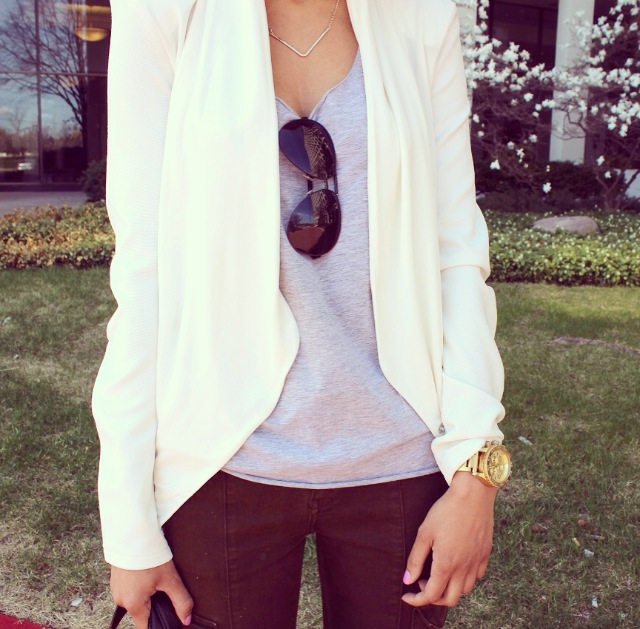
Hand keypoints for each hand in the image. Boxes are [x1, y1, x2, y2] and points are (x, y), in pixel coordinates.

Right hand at [110, 560, 193, 628]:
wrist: (133, 532)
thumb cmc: (149, 555)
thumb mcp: (170, 579)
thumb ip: (180, 601)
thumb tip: (186, 619)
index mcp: (132, 604)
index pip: (145, 626)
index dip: (159, 621)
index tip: (168, 612)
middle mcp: (121, 600)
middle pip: (141, 611)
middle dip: (154, 604)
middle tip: (164, 587)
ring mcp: (116, 588)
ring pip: (135, 599)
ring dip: (147, 593)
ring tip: (156, 577)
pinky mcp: (116, 578)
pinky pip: (130, 588)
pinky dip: (139, 584)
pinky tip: (147, 572)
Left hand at [402, 471, 496, 607]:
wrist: (473, 495)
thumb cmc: (446, 511)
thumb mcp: (425, 533)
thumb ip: (416, 559)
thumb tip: (407, 580)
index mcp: (446, 565)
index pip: (431, 595)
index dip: (416, 600)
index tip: (406, 595)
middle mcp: (463, 568)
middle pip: (449, 599)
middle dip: (433, 598)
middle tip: (422, 583)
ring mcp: (476, 562)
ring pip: (464, 590)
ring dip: (449, 589)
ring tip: (437, 573)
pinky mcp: (485, 554)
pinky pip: (476, 577)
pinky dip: (465, 579)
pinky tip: (456, 565)